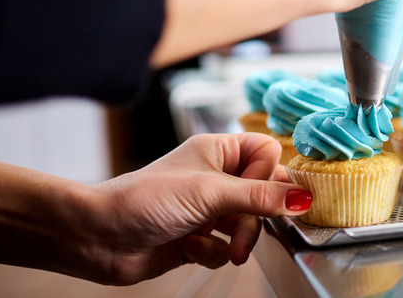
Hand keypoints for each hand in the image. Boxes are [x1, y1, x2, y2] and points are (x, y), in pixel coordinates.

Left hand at [89, 133, 310, 284]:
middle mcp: (217, 176)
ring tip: (223, 248)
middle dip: (254, 218)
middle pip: (264, 194)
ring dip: (237, 240)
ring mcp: (209, 208)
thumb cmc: (143, 199)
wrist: (100, 238)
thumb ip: (260, 196)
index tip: (262, 193)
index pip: (268, 154)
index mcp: (219, 150)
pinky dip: (213, 252)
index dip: (269, 175)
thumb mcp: (209, 193)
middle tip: (243, 233)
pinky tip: (190, 247)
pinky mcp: (201, 237)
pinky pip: (228, 247)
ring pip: (249, 224)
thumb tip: (303, 197)